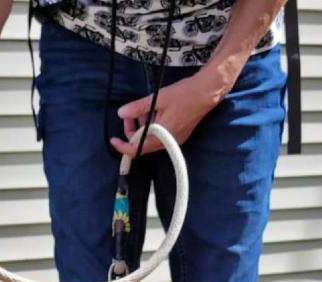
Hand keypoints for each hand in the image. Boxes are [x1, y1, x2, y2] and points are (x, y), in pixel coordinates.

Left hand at [111, 72, 227, 156]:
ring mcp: (174, 140)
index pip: (137, 148)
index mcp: (162, 135)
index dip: (123, 146)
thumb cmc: (185, 94)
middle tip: (130, 115)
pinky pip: (160, 137)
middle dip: (132, 132)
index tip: (114, 140)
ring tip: (143, 111)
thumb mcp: (158, 98)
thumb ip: (138, 107)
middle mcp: (168, 142)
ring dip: (142, 128)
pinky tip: (154, 113)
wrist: (207, 92)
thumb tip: (121, 113)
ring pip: (151, 140)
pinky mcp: (178, 136)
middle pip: (142, 145)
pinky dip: (152, 127)